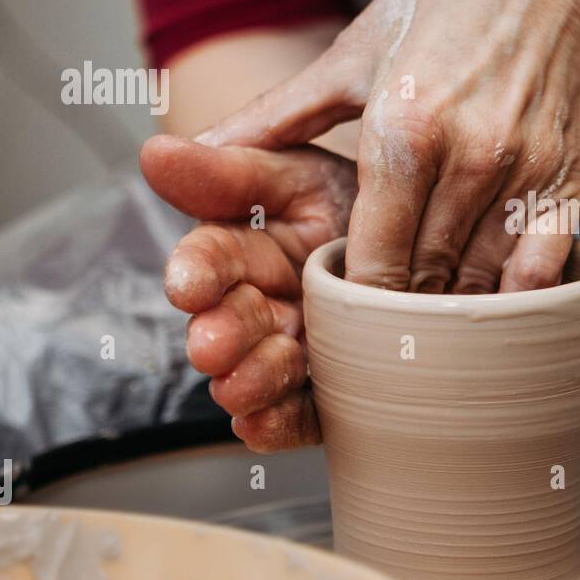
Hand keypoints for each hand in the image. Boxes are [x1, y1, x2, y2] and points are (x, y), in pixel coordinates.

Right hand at [139, 135, 356, 451]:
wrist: (425, 232)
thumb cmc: (352, 196)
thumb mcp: (296, 175)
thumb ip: (228, 172)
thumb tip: (155, 153)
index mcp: (247, 251)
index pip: (212, 259)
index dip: (198, 272)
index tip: (189, 285)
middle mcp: (264, 305)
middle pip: (235, 322)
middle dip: (222, 336)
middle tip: (212, 346)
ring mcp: (298, 350)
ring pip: (264, 373)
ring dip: (249, 382)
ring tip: (238, 388)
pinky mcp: (330, 390)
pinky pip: (304, 414)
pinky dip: (280, 423)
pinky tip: (261, 426)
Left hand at [195, 0, 579, 292]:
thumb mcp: (352, 53)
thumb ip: (276, 116)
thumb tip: (189, 153)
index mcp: (401, 128)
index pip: (372, 262)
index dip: (356, 301)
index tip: (346, 314)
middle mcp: (467, 155)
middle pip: (426, 278)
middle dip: (401, 310)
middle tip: (386, 326)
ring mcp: (526, 169)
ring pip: (482, 280)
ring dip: (455, 305)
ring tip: (433, 311)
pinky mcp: (572, 175)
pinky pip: (543, 267)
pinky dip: (516, 295)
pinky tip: (495, 299)